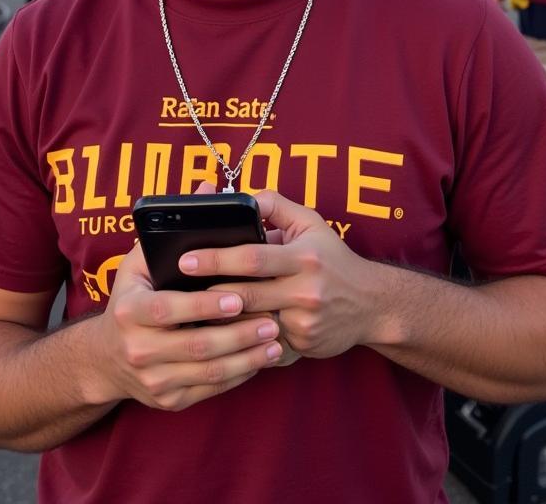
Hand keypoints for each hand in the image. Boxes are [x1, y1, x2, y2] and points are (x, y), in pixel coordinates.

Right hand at [95, 241, 283, 411]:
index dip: (206, 304)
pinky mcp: (169, 401)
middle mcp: (138, 350)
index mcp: (129, 312)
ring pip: (209, 372)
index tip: (239, 296)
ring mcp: (154, 380)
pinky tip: (260, 359)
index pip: (170, 308)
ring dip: (247, 357)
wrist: (105, 358)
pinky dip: (239, 375)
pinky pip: (210, 390)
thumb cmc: (131, 299)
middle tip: (272, 319)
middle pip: (197, 344)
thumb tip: (207, 191)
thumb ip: (172, 230)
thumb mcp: (138, 264)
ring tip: (276, 339)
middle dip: (239, 333)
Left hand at [180, 191, 377, 359]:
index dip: (216, 258)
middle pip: (245, 294)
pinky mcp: (302, 346)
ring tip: (185, 316)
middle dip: (206, 293)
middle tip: (173, 293)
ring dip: (218, 321)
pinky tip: (214, 337)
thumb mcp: (311, 224)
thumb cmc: (334, 259)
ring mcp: (303, 322)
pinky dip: (238, 339)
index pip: (252, 257)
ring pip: (248, 323)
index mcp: (304, 257)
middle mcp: (305, 290)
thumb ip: (275, 205)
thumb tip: (241, 197)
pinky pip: (261, 343)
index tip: (185, 259)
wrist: (372, 304)